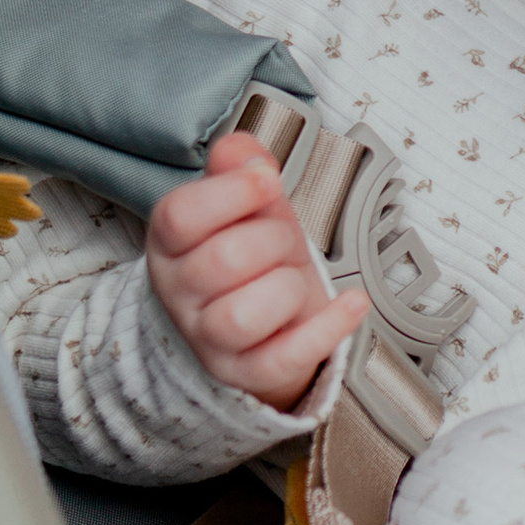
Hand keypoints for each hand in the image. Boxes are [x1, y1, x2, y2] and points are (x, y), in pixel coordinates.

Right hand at [146, 133, 367, 410]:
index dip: (229, 193)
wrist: (266, 317)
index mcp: (172, 242)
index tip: (268, 180)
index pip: (179, 215)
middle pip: (222, 261)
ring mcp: (208, 339)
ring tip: (294, 277)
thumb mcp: (247, 202)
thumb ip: (240, 167)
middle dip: (272, 239)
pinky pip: (284, 359)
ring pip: (242, 316)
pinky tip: (352, 303)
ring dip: (287, 287)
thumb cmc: (254, 253)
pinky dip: (327, 328)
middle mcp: (180, 293)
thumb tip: (241, 151)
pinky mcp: (245, 373)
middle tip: (282, 239)